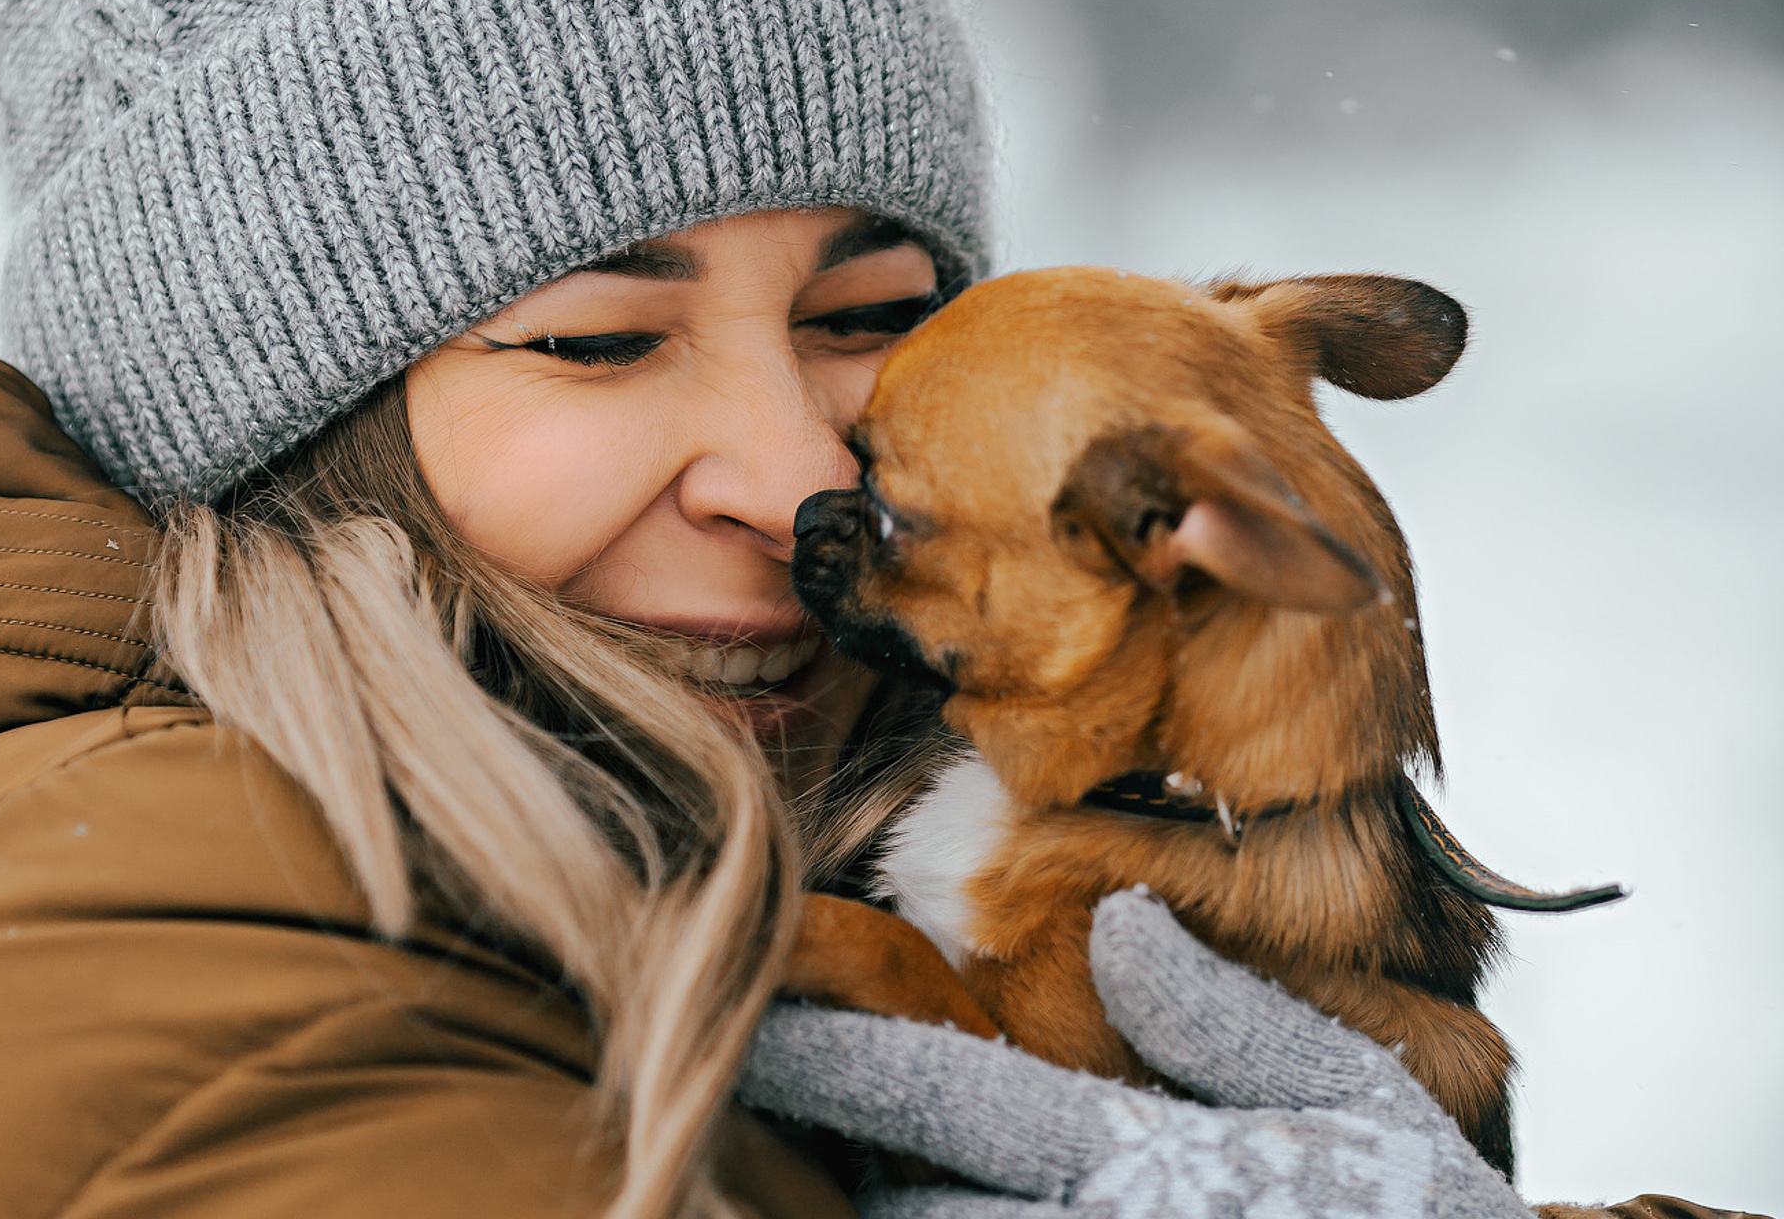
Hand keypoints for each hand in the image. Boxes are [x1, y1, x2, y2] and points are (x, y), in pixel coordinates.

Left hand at [739, 888, 1530, 1218]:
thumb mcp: (1356, 1100)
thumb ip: (1228, 1016)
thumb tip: (1121, 923)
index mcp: (1139, 1152)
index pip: (949, 1085)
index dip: (841, 1056)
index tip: (757, 1026)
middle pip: (911, 1205)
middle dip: (841, 1166)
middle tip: (763, 1117)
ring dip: (893, 1218)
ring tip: (853, 1180)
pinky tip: (935, 1211)